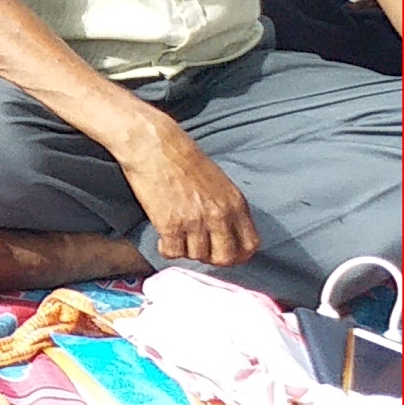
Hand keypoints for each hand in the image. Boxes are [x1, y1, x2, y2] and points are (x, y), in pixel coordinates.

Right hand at [122, 121, 260, 269]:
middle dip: (212, 258)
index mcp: (235, 203)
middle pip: (226, 258)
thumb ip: (226, 208)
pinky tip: (163, 238)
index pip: (250, 245)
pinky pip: (173, 253)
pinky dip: (166, 250)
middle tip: (198, 249)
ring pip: (197, 256)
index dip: (237, 255)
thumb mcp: (219, 182)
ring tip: (177, 237)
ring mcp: (194, 221)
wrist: (153, 145)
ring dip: (186, 250)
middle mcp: (219, 215)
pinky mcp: (169, 225)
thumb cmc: (182, 158)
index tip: (224, 253)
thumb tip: (226, 234)